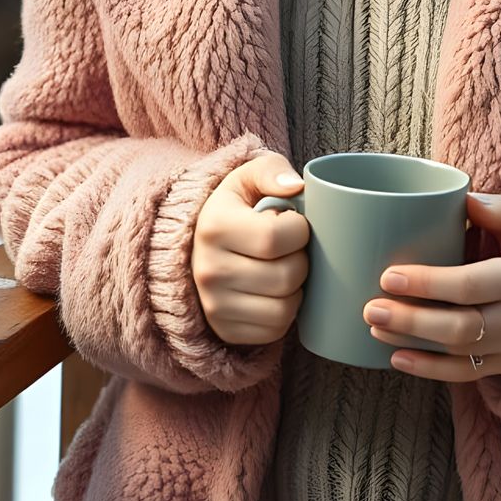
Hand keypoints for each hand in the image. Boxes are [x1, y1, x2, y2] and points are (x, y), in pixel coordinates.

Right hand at [193, 152, 309, 346]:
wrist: (199, 248)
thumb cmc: (236, 210)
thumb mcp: (247, 179)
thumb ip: (271, 170)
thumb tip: (296, 187)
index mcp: (214, 226)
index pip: (277, 237)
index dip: (298, 230)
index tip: (290, 223)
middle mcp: (208, 270)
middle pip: (287, 276)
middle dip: (301, 260)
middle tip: (290, 250)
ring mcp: (214, 305)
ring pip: (285, 308)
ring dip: (296, 289)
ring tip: (283, 268)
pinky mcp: (225, 330)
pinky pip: (275, 329)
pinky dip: (285, 312)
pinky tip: (275, 292)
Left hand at [363, 190, 500, 379]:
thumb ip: (496, 208)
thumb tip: (464, 200)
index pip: (469, 285)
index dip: (427, 283)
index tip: (389, 276)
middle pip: (459, 326)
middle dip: (411, 320)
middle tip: (371, 308)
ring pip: (458, 353)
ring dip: (413, 342)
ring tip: (376, 328)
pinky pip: (465, 374)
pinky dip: (429, 370)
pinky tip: (397, 358)